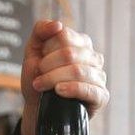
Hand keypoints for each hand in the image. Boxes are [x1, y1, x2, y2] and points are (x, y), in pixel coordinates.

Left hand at [20, 20, 108, 134]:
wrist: (39, 109)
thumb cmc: (38, 79)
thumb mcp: (33, 52)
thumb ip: (40, 31)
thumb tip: (57, 25)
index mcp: (81, 43)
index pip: (64, 36)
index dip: (47, 49)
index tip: (38, 62)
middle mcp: (94, 58)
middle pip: (70, 53)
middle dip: (48, 66)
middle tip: (37, 78)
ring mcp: (99, 77)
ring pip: (78, 71)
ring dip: (53, 78)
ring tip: (41, 86)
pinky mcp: (101, 96)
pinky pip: (89, 89)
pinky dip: (71, 89)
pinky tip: (59, 91)